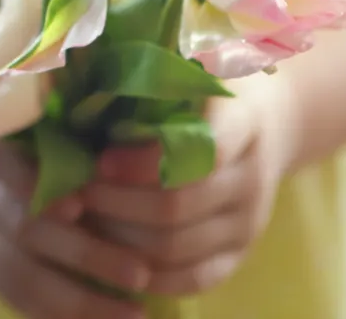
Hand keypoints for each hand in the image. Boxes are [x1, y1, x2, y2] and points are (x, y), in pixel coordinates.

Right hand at [0, 137, 151, 318]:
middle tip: (140, 274)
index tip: (78, 207)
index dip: (36, 188)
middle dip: (84, 255)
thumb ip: (69, 125)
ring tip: (134, 314)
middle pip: (25, 230)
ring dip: (79, 301)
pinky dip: (56, 314)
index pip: (6, 167)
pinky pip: (17, 298)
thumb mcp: (20, 111)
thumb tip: (143, 146)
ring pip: (22, 277)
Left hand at [80, 76, 297, 295]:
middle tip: (76, 192)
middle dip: (117, 203)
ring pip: (177, 248)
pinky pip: (193, 278)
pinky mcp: (240, 254)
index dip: (144, 162)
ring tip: (84, 220)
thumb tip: (78, 70)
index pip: (201, 153)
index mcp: (243, 124)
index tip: (100, 158)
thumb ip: (152, 73)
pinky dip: (148, 274)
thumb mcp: (192, 66)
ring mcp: (248, 222)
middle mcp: (252, 178)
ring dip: (121, 239)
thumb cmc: (209, 88)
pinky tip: (112, 257)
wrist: (269, 123)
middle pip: (177, 207)